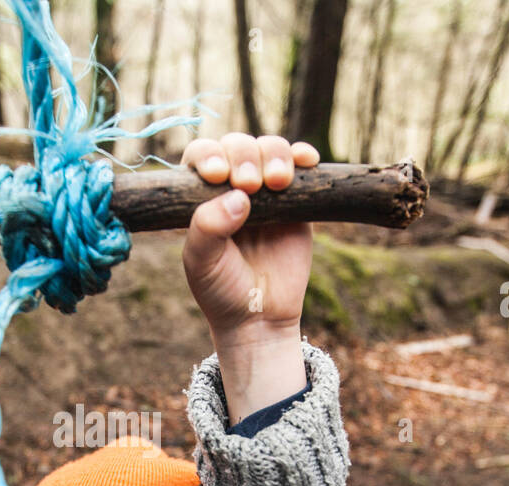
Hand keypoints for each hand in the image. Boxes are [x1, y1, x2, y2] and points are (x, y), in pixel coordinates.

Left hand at [180, 133, 319, 344]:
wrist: (260, 317)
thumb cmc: (221, 290)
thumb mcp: (202, 263)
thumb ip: (208, 228)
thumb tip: (239, 196)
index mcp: (201, 196)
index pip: (201, 155)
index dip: (209, 154)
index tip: (216, 174)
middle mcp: (232, 187)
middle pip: (237, 145)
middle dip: (244, 155)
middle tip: (250, 184)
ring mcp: (267, 191)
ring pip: (270, 149)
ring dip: (275, 154)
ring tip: (277, 181)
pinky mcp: (297, 201)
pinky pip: (302, 168)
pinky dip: (304, 156)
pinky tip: (307, 161)